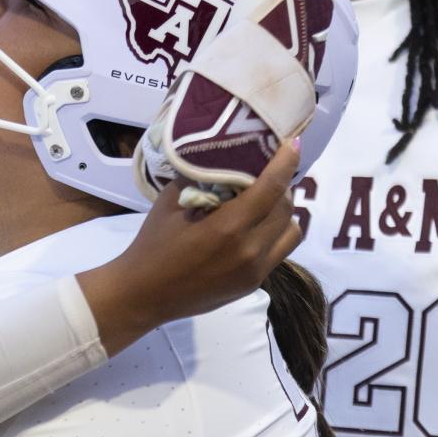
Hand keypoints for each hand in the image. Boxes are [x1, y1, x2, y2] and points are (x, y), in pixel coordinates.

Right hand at [79, 137, 303, 355]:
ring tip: (268, 202)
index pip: (271, 187)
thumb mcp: (170, 204)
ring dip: (284, 212)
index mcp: (228, 226)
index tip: (293, 142)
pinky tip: (257, 226)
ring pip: (291, 232)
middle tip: (270, 172)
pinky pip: (280, 251)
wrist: (144, 294)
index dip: (286, 162)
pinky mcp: (253, 283)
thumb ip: (200, 180)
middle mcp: (250, 249)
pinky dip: (276, 233)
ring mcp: (255, 270)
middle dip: (283, 185)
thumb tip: (220, 160)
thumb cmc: (152, 245)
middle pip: (285, 208)